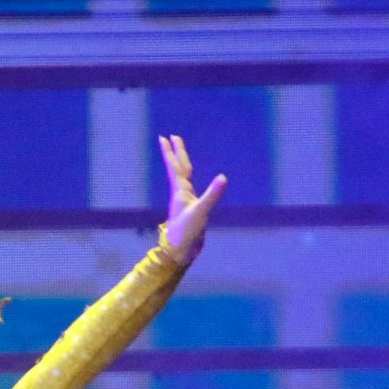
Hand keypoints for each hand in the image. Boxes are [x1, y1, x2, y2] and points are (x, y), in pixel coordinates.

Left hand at [159, 134, 226, 261]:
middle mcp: (181, 193)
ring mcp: (185, 201)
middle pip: (178, 168)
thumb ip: (212, 195)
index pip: (176, 166)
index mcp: (181, 191)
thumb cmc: (186, 232)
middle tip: (170, 137)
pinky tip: (191, 184)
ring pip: (183, 178)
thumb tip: (223, 178)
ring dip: (181, 165)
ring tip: (180, 155)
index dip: (172, 152)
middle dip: (175, 153)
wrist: (180, 251)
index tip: (165, 137)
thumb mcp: (201, 212)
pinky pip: (191, 189)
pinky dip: (191, 181)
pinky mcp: (191, 210)